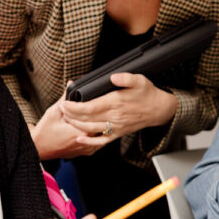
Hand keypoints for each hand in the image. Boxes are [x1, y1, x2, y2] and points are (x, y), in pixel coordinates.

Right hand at [30, 94, 100, 158]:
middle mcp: (86, 142)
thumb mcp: (54, 112)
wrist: (38, 148)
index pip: (98, 118)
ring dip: (101, 128)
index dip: (100, 109)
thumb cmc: (44, 132)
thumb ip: (65, 98)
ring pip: (101, 136)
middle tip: (104, 109)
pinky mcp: (84, 152)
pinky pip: (97, 144)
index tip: (101, 103)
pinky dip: (97, 136)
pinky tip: (96, 129)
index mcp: (81, 131)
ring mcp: (86, 149)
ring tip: (102, 118)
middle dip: (102, 117)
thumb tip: (71, 84)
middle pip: (102, 127)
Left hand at [59, 73, 176, 149]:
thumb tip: (114, 77)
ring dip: (76, 125)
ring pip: (91, 129)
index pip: (90, 106)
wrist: (158, 109)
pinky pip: (102, 141)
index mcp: (116, 102)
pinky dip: (89, 141)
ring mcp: (116, 126)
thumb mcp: (139, 80)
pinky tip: (80, 139)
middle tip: (60, 109)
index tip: (65, 103)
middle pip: (87, 118)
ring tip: (66, 119)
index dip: (75, 106)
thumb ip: (126, 78)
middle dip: (71, 115)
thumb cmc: (147, 93)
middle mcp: (114, 117)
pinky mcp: (117, 133)